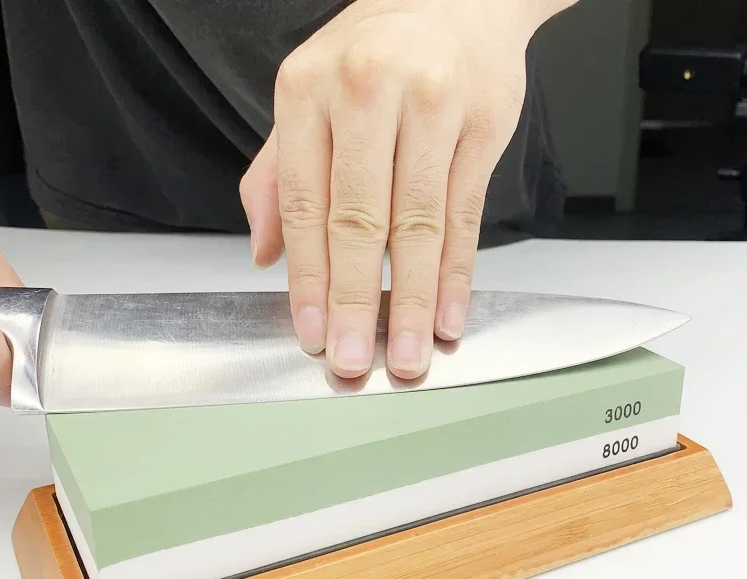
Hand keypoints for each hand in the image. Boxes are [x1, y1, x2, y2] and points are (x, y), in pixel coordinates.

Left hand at [240, 0, 572, 378]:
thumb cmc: (373, 53)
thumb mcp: (307, 95)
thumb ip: (277, 174)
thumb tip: (264, 253)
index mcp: (308, 90)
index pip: (303, 204)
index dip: (307, 278)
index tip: (312, 332)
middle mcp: (367, 93)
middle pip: (360, 220)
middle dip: (356, 302)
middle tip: (352, 358)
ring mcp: (431, 107)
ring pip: (419, 225)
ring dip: (412, 301)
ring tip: (408, 354)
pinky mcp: (482, 125)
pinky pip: (467, 214)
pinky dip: (457, 274)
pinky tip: (448, 315)